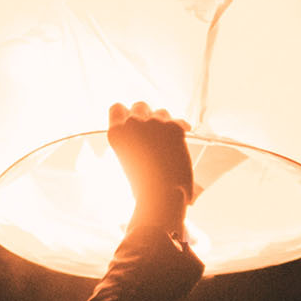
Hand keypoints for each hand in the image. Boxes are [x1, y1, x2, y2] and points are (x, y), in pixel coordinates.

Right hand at [108, 102, 194, 228]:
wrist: (160, 195)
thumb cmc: (141, 188)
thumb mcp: (125, 161)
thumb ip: (129, 143)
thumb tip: (141, 137)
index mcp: (116, 134)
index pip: (117, 108)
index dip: (126, 113)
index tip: (133, 121)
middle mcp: (132, 124)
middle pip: (140, 105)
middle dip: (147, 115)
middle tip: (153, 131)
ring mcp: (153, 123)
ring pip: (161, 112)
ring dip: (164, 122)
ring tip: (168, 140)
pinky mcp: (173, 127)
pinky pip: (179, 120)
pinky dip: (182, 127)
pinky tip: (184, 134)